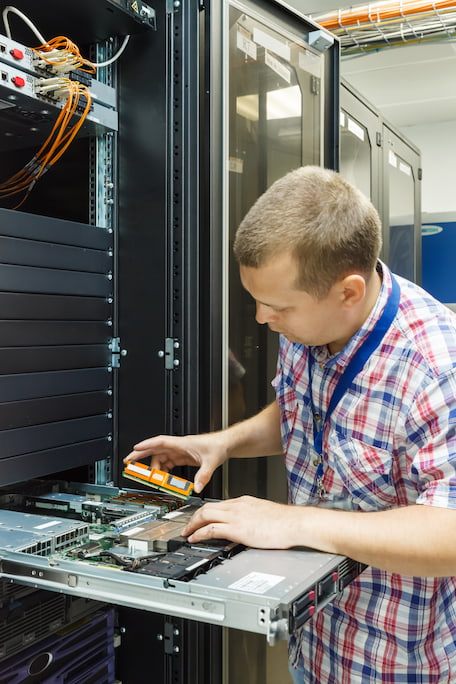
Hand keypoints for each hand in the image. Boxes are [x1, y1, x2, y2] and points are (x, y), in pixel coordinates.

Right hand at [123, 432, 226, 493]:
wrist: (225, 444)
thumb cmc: (218, 446)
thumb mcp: (211, 462)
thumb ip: (203, 476)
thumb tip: (197, 488)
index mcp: (182, 444)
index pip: (160, 442)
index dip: (146, 445)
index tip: (134, 449)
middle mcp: (179, 446)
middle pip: (155, 449)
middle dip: (141, 455)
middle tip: (129, 462)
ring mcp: (180, 451)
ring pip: (161, 457)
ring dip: (154, 467)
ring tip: (150, 478)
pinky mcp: (183, 456)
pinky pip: (168, 462)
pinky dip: (163, 470)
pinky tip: (164, 477)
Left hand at [182, 495, 298, 547]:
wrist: (295, 523)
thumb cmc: (286, 522)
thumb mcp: (265, 514)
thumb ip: (254, 517)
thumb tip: (251, 526)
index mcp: (245, 501)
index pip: (220, 504)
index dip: (207, 512)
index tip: (201, 518)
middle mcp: (238, 506)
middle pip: (208, 506)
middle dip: (194, 516)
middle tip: (187, 525)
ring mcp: (236, 516)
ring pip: (206, 514)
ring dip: (193, 523)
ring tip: (186, 532)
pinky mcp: (237, 528)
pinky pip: (211, 528)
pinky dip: (199, 533)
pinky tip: (194, 538)